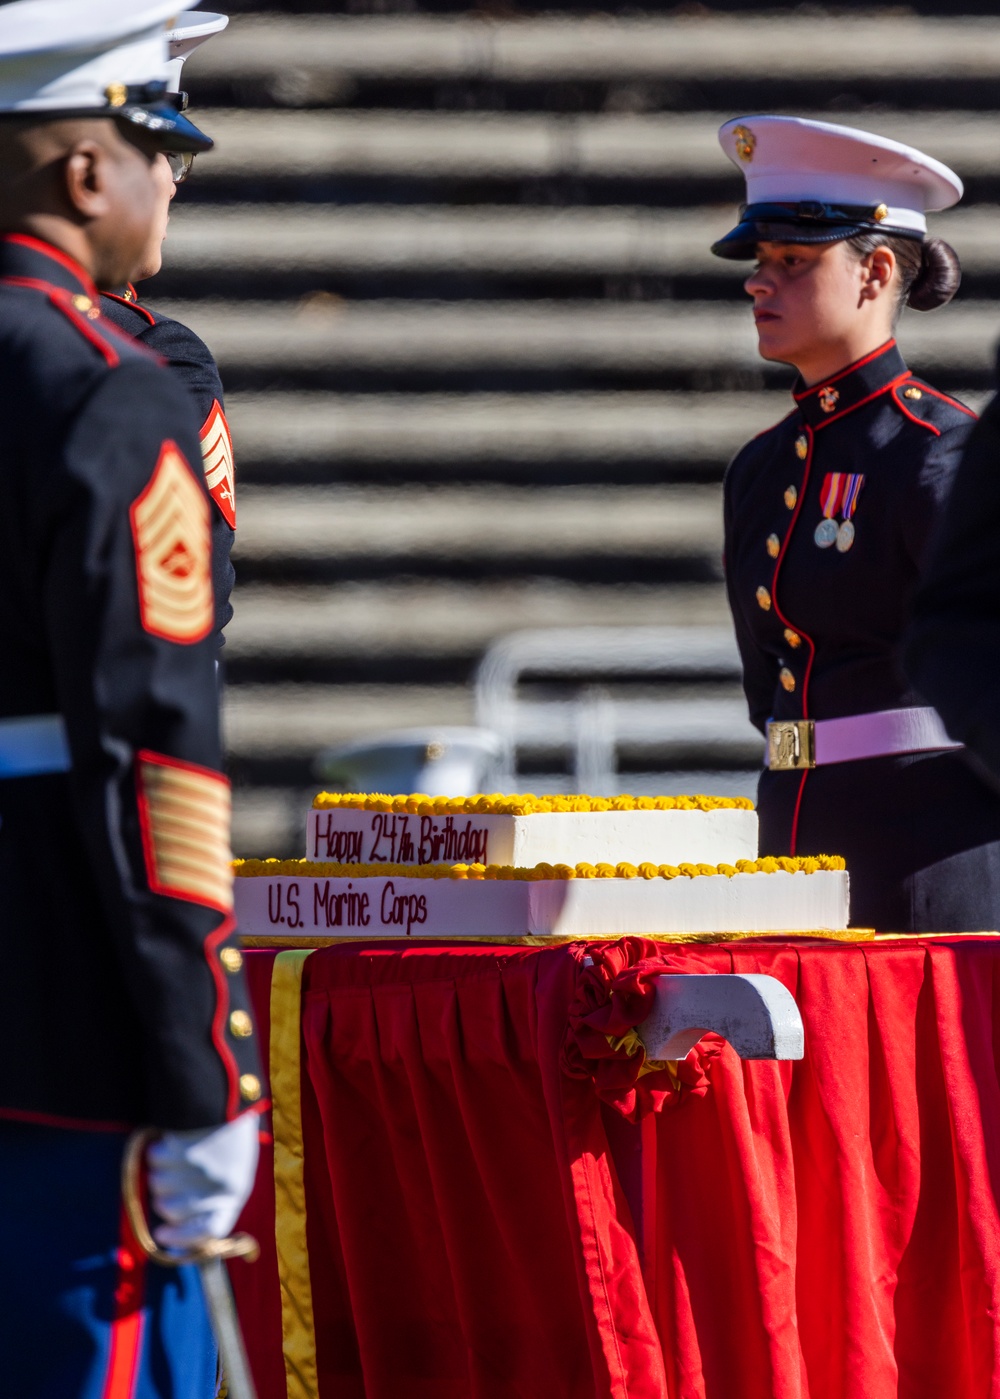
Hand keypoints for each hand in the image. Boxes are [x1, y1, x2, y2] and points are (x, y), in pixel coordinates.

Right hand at [146, 1111, 259, 1250]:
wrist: (230, 1095)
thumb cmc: (231, 1135)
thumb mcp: (234, 1169)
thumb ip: (214, 1198)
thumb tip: (176, 1226)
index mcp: (236, 1192)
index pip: (209, 1231)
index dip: (182, 1238)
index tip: (161, 1234)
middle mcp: (217, 1186)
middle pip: (170, 1209)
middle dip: (164, 1195)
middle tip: (173, 1176)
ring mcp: (197, 1169)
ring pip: (157, 1184)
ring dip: (161, 1170)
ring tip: (180, 1151)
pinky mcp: (181, 1148)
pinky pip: (154, 1158)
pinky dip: (158, 1149)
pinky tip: (174, 1138)